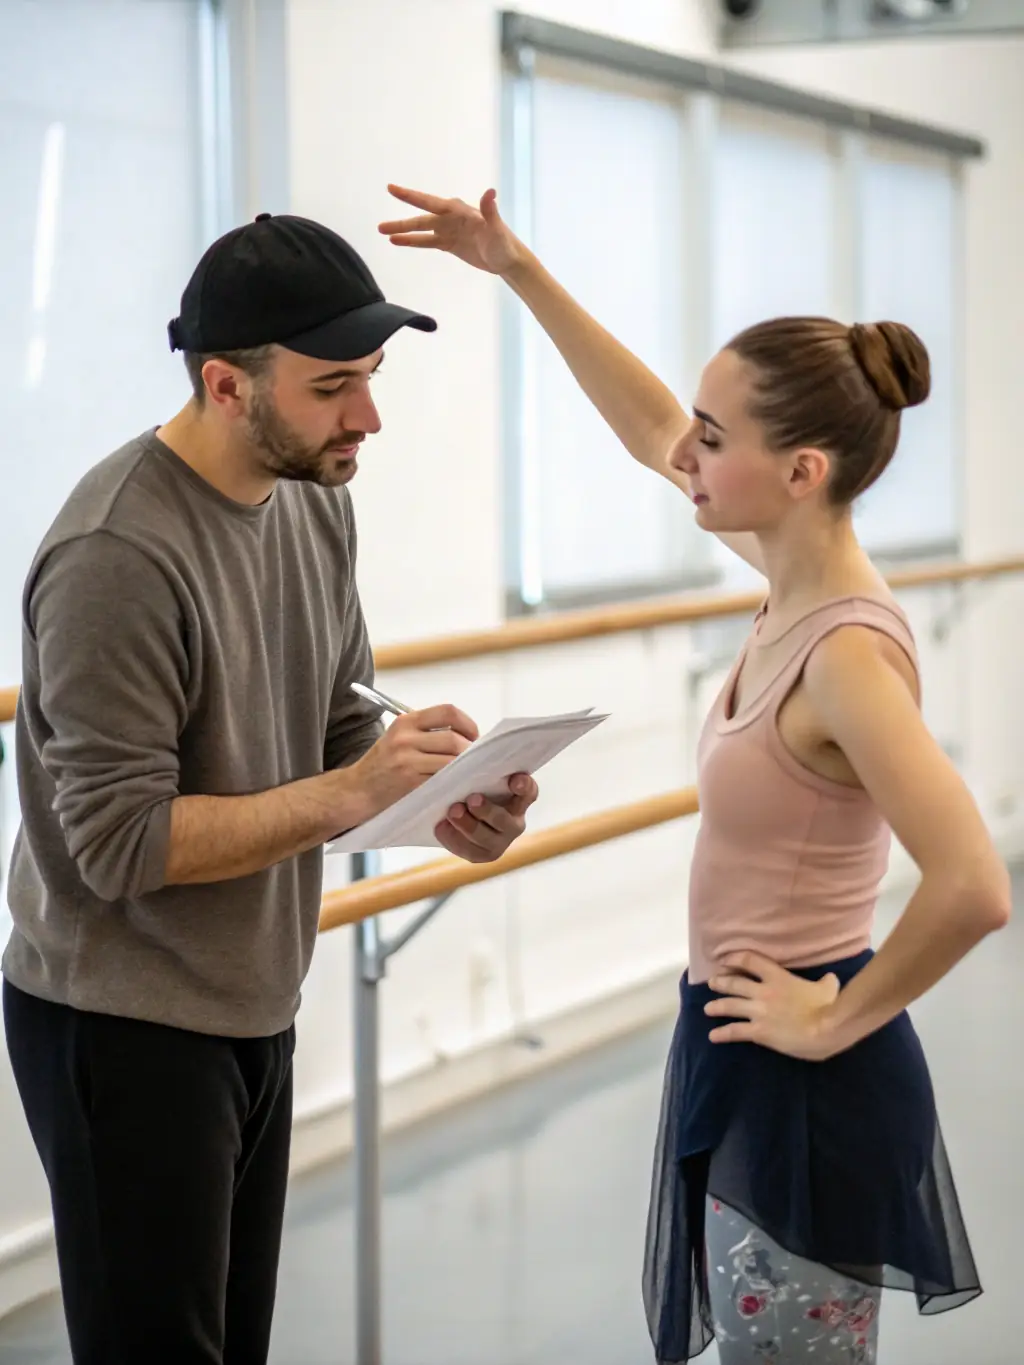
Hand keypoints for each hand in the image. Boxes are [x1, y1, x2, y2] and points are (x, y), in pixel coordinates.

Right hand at [350, 705, 477, 819]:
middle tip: (475, 759)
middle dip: (470, 750)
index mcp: (406, 722)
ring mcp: (407, 761)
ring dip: (465, 767)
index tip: (474, 736)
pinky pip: (442, 779)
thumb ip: (426, 732)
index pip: (447, 711)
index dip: (468, 723)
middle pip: (453, 738)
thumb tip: (466, 735)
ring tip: (467, 771)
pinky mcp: (410, 783)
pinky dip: (454, 781)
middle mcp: (405, 738)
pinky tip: (456, 783)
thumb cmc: (382, 764)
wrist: (356, 790)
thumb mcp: (398, 737)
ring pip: (451, 760)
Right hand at [379, 185, 525, 275]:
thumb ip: (490, 211)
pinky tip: (397, 242)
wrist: (508, 260)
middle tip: (380, 224)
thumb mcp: (497, 229)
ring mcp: (449, 231)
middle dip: (402, 220)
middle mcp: (451, 218)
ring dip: (403, 231)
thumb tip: (490, 192)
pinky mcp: (449, 244)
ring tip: (382, 231)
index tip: (393, 189)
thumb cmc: (505, 244)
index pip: (431, 203)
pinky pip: (427, 242)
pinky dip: (413, 242)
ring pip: (421, 230)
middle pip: (422, 218)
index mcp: (459, 211)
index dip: (412, 196)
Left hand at [434, 774, 537, 863]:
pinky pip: (469, 851)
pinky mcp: (482, 854)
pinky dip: (453, 839)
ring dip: (468, 825)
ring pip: (485, 838)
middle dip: (487, 811)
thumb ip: (481, 770)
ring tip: (452, 812)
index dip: (524, 787)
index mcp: (518, 801)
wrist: (458, 811)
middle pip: (504, 821)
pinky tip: (441, 826)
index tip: (514, 779)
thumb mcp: (479, 777)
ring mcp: (499, 841)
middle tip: (472, 799)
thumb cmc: (473, 787)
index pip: (528, 793)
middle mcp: (513, 823)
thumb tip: (470, 754)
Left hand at [703, 952, 841, 1061]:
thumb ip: (826, 981)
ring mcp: (759, 1012)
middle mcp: (764, 991)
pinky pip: (736, 1031)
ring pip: (730, 1006)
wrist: (826, 1029)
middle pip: (735, 983)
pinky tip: (713, 1036)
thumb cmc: (828, 1007)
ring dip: (717, 1006)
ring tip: (707, 1008)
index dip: (735, 958)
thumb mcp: (828, 987)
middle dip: (721, 982)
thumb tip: (831, 979)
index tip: (725, 960)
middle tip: (711, 983)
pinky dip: (722, 1034)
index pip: (750, 960)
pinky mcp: (760, 1031)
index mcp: (778, 977)